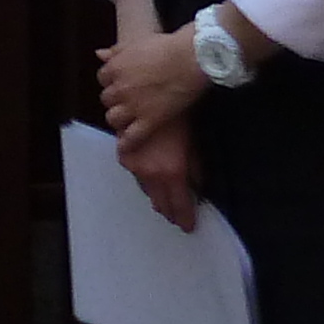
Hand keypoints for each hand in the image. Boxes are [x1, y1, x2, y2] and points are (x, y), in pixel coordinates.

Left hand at [95, 24, 208, 145]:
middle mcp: (120, 89)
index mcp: (115, 68)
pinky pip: (132, 137)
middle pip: (107, 99)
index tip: (120, 83)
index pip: (103, 78)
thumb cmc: (167, 47)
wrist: (190, 59)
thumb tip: (99, 54)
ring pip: (113, 118)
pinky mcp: (150, 120)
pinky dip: (126, 143)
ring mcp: (134, 106)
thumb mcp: (137, 43)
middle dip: (115, 100)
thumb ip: (116, 51)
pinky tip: (125, 147)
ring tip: (127, 119)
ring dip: (118, 119)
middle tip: (127, 101)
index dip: (113, 81)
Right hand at [118, 111, 202, 230]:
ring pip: (146, 190)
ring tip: (165, 197)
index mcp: (172, 173)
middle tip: (177, 214)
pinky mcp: (124, 154)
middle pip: (159, 203)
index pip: (179, 207)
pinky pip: (135, 175)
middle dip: (169, 210)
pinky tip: (151, 175)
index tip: (188, 226)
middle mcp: (151, 174)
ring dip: (157, 194)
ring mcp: (134, 165)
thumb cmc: (180, 118)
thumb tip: (198, 189)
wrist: (152, 96)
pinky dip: (145, 179)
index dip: (184, 219)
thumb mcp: (194, 145)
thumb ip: (195, 171)